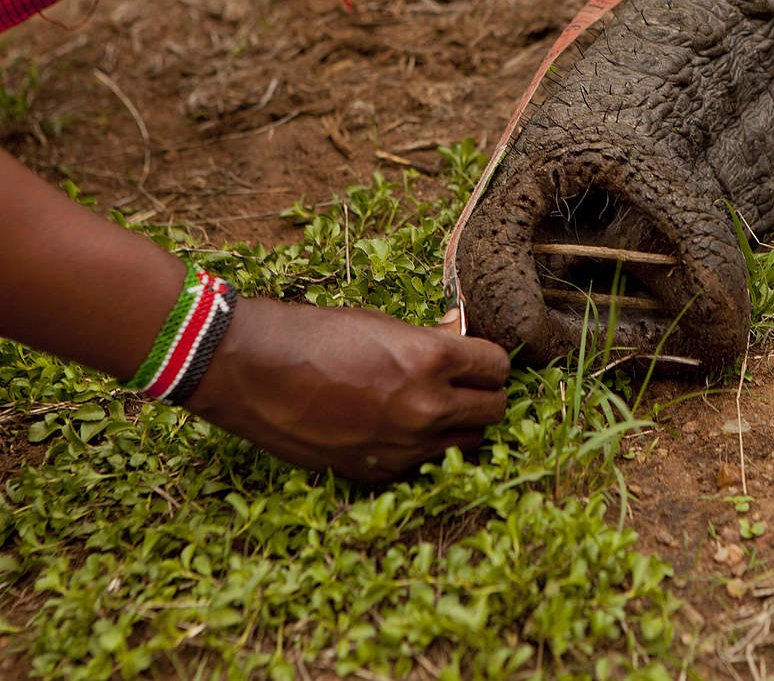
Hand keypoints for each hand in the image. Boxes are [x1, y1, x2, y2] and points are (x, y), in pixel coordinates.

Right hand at [185, 298, 510, 481]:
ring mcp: (405, 446)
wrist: (253, 372)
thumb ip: (431, 337)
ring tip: (439, 409)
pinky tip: (402, 428)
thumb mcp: (381, 324)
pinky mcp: (380, 471)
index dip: (490, 361)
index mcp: (431, 360)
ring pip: (468, 444)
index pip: (497, 367)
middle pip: (495, 410)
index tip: (479, 360)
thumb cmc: (315, 335)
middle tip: (468, 385)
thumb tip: (461, 332)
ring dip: (462, 426)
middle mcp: (426, 408)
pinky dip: (424, 449)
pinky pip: (425, 464)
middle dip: (486, 395)